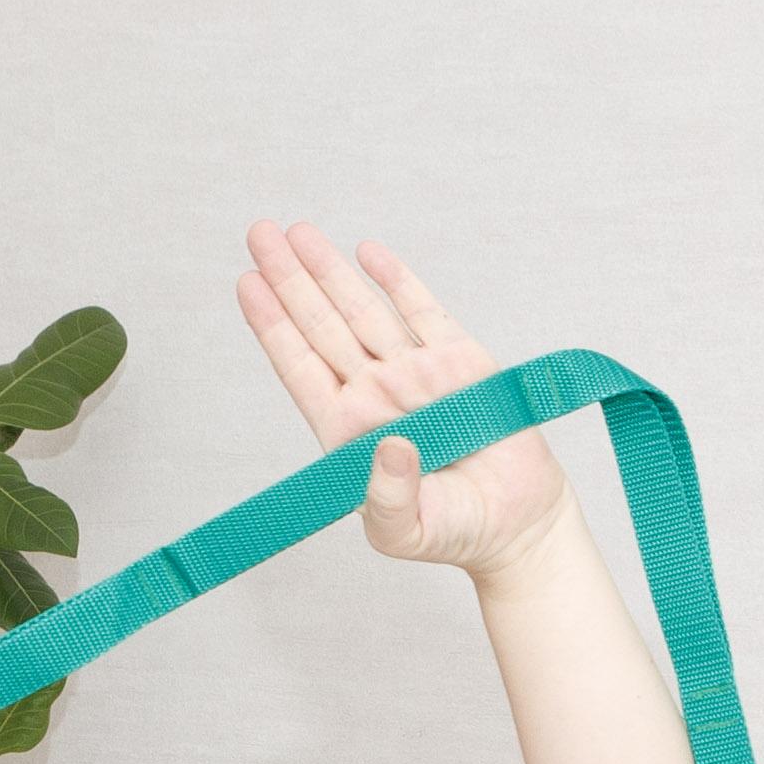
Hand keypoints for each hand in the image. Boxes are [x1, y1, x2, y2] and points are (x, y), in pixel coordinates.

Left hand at [235, 221, 567, 578]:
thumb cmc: (453, 532)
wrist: (516, 524)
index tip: (247, 283)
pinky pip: (421, 310)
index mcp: (348, 431)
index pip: (299, 368)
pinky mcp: (459, 360)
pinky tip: (367, 251)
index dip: (272, 325)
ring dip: (329, 270)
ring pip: (362, 309)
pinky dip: (395, 279)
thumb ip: (387, 499)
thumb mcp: (405, 531)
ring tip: (298, 231)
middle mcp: (374, 394)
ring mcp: (414, 372)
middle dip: (289, 278)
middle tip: (259, 233)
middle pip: (321, 325)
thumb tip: (389, 446)